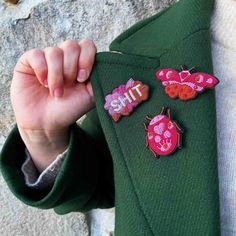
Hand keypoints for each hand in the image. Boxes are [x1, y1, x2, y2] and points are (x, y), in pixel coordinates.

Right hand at [11, 39, 96, 170]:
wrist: (47, 123)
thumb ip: (99, 77)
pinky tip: (43, 83)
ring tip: (56, 92)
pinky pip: (37, 55)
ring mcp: (47, 58)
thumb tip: (108, 61)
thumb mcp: (91, 95)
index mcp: (80, 63)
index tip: (83, 79)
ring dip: (57, 76)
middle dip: (71, 70)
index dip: (87, 59)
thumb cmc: (69, 109)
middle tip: (69, 86)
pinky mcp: (30, 61)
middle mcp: (65, 58)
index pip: (87, 45)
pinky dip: (42, 71)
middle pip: (71, 45)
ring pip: (54, 52)